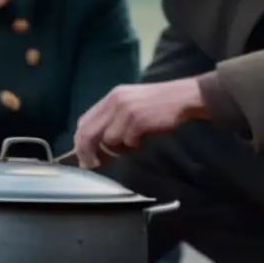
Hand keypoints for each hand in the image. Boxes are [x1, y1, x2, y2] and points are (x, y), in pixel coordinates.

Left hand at [74, 79, 206, 168]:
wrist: (182, 97)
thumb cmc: (157, 105)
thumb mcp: (129, 104)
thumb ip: (112, 118)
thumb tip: (96, 145)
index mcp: (110, 97)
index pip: (84, 122)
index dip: (80, 142)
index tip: (85, 156)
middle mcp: (114, 101)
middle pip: (88, 133)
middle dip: (88, 153)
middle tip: (94, 165)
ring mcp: (125, 110)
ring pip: (108, 140)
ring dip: (118, 149)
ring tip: (133, 144)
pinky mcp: (137, 120)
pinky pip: (127, 142)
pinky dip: (134, 145)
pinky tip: (143, 139)